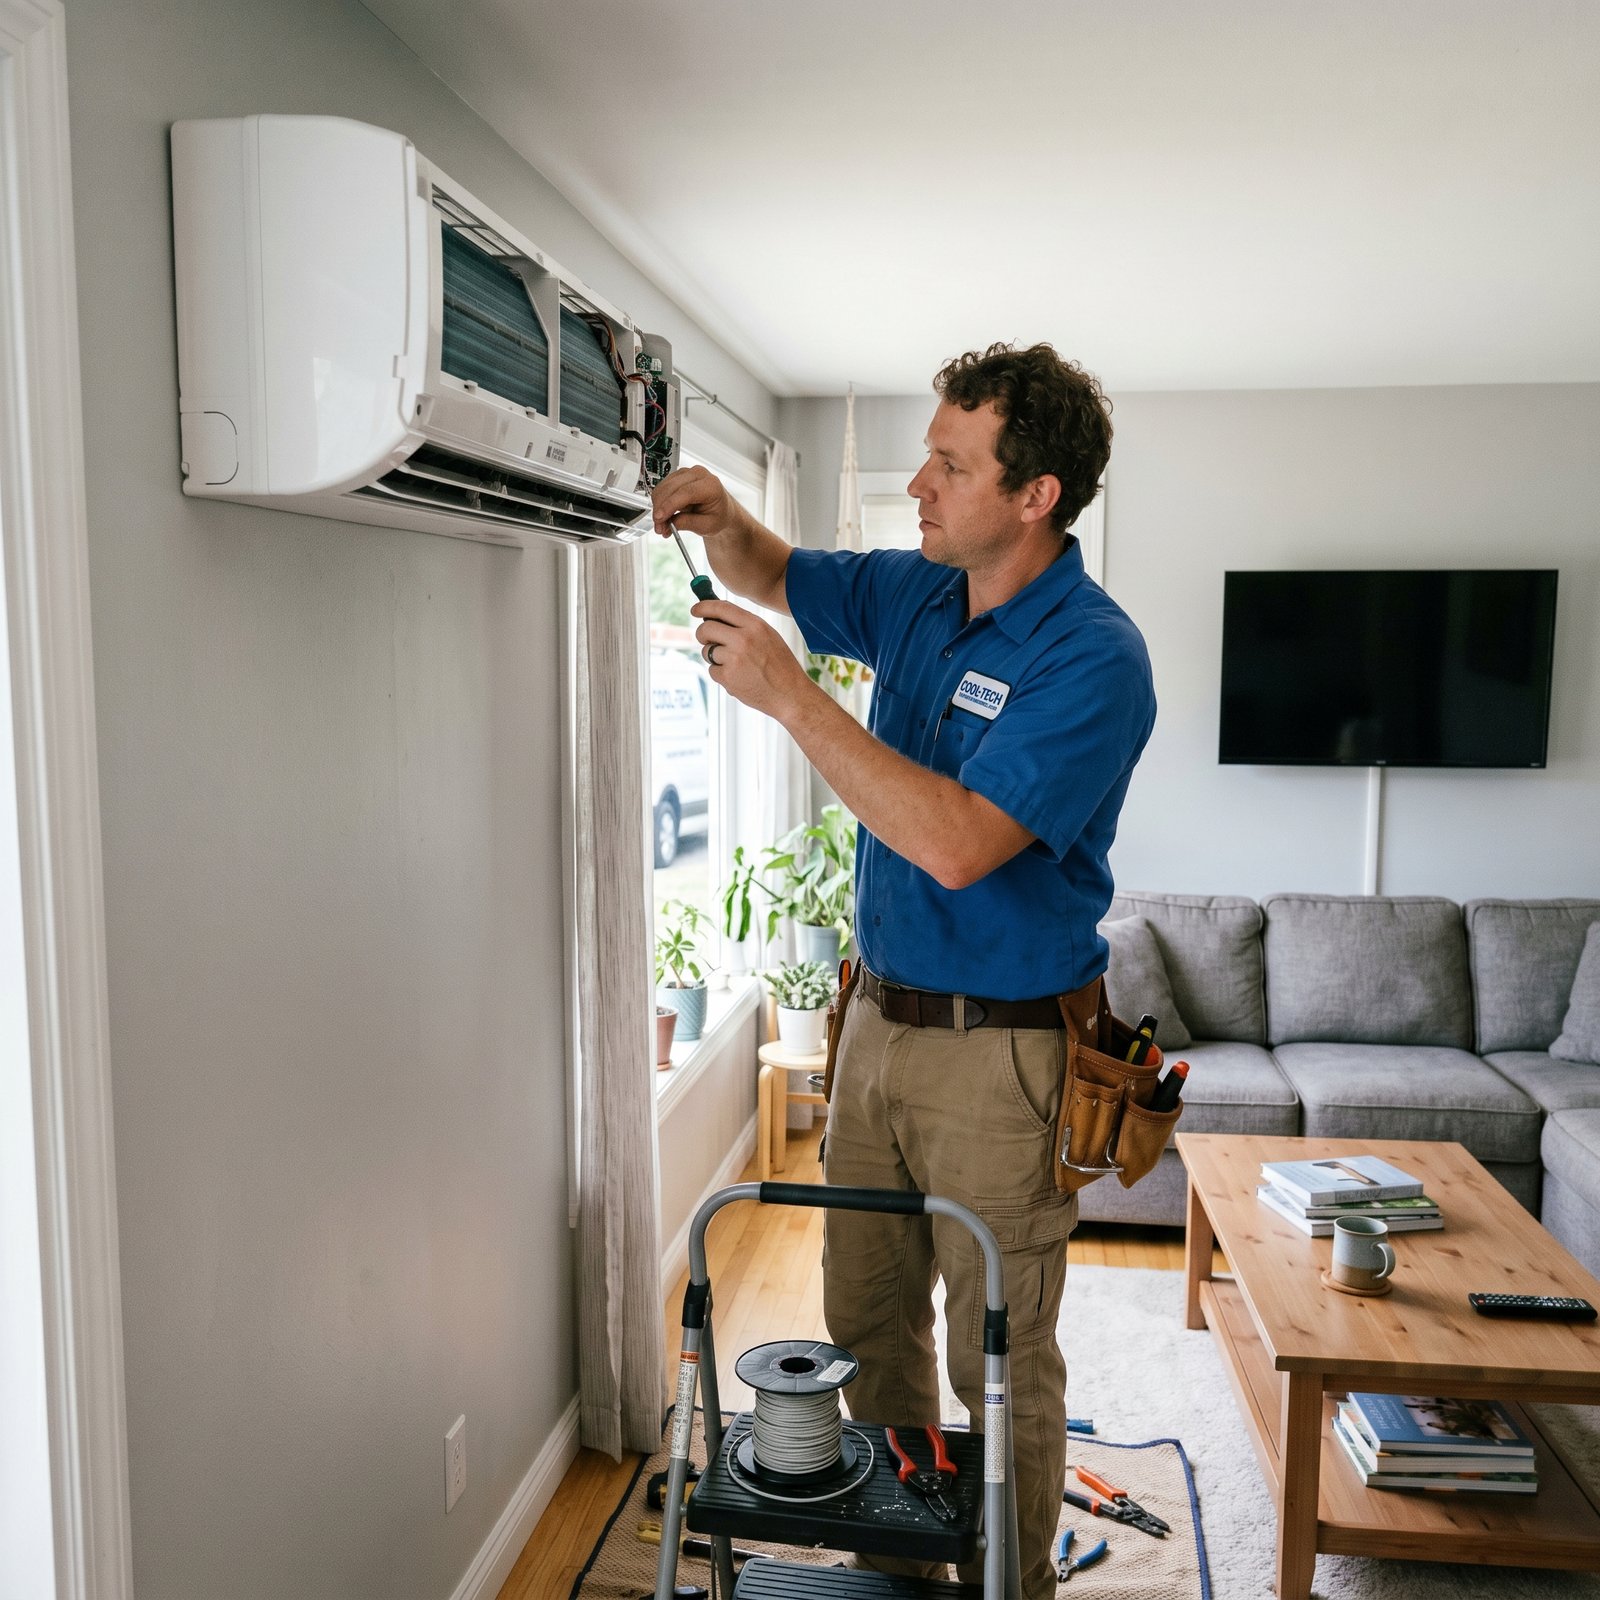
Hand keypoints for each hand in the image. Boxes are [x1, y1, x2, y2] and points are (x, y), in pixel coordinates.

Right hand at [652, 464, 744, 543]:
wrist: (720, 509)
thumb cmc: (717, 516)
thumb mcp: (707, 526)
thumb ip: (688, 523)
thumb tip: (669, 523)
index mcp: (711, 485)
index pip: (686, 492)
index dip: (669, 505)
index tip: (659, 518)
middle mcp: (699, 475)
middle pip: (671, 488)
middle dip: (660, 509)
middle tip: (659, 528)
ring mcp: (687, 473)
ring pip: (663, 488)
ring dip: (658, 507)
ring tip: (663, 525)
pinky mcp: (677, 476)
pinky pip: (662, 488)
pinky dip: (659, 503)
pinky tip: (664, 516)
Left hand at [693, 598, 811, 720]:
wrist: (790, 694)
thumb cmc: (781, 666)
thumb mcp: (769, 636)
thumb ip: (745, 626)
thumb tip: (716, 619)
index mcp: (755, 625)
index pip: (721, 608)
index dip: (704, 607)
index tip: (695, 610)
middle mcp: (743, 639)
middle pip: (706, 629)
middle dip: (702, 634)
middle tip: (707, 640)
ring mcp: (734, 658)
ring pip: (707, 651)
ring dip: (714, 658)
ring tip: (736, 666)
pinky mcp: (728, 677)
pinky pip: (713, 671)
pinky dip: (721, 675)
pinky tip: (739, 678)